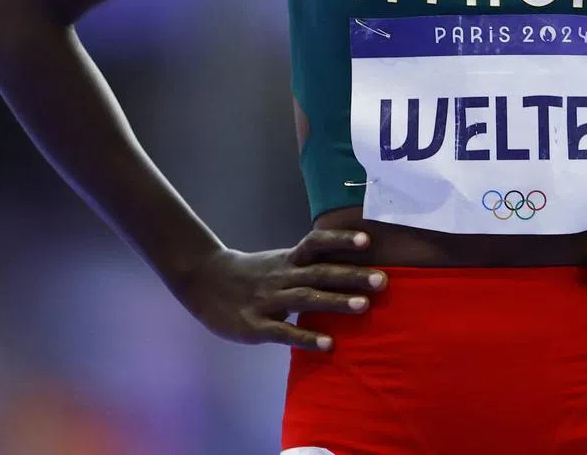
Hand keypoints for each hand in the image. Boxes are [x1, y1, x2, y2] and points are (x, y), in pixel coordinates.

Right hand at [166, 229, 386, 351]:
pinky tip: (328, 345)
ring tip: (364, 306)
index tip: (368, 241)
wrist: (204, 281)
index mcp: (288, 260)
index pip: (316, 243)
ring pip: (306, 298)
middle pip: (320, 272)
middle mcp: (282, 276)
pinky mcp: (256, 326)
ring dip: (336, 302)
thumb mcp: (279, 263)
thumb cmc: (251, 274)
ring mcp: (269, 300)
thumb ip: (307, 267)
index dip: (341, 240)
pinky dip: (307, 338)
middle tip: (382, 280)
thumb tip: (346, 269)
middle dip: (352, 275)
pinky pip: (284, 332)